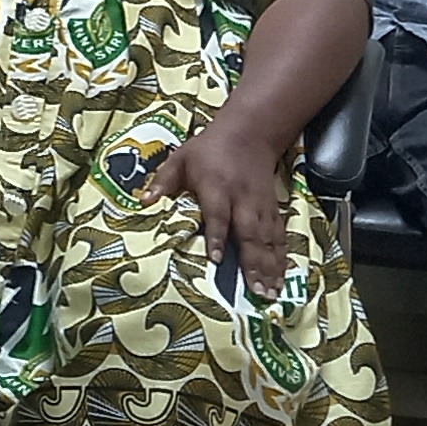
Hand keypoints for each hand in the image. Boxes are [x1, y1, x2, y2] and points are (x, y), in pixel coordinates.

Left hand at [146, 114, 293, 299]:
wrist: (250, 132)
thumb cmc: (209, 148)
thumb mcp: (182, 157)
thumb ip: (163, 181)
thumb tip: (144, 202)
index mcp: (217, 187)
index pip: (217, 215)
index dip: (218, 237)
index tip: (218, 260)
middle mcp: (242, 199)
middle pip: (249, 233)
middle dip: (254, 264)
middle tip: (256, 291)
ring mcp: (260, 205)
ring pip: (268, 239)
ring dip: (270, 267)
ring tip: (271, 293)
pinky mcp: (273, 208)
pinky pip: (279, 235)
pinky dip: (281, 257)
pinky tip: (282, 277)